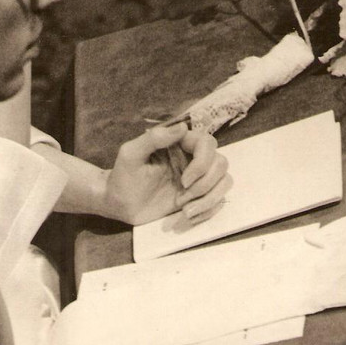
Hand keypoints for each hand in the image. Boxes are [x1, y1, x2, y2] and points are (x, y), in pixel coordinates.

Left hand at [102, 124, 231, 226]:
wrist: (120, 204)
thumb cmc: (123, 176)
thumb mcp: (131, 154)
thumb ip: (154, 138)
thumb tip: (182, 127)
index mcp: (179, 143)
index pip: (208, 143)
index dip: (202, 163)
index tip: (184, 181)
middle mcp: (192, 158)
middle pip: (221, 163)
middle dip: (205, 185)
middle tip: (181, 199)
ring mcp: (197, 178)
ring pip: (225, 181)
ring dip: (209, 199)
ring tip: (185, 211)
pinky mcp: (198, 196)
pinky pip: (219, 200)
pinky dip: (208, 211)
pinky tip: (187, 217)